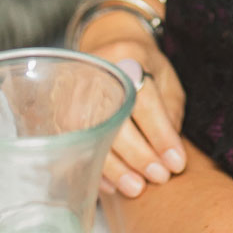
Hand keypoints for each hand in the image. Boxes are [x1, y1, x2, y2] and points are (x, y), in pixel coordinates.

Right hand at [82, 16, 186, 199]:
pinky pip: (73, 144)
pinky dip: (93, 167)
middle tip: (159, 177)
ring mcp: (70, 88)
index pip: (144, 100)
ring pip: (90, 134)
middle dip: (139, 155)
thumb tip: (169, 156)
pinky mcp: (56, 107)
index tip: (176, 163)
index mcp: (128, 56)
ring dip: (115, 167)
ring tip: (136, 188)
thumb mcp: (165, 79)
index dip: (161, 135)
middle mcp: (95, 70)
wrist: (108, 44)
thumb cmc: (143, 66)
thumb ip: (170, 113)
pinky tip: (111, 185)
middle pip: (114, 118)